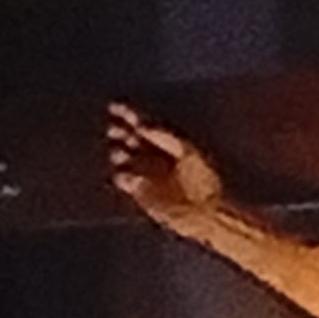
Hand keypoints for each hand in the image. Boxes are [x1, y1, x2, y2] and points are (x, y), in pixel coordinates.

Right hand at [104, 103, 222, 217]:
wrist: (205, 210)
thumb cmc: (202, 180)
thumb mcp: (187, 151)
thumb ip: (164, 136)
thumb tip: (142, 125)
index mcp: (165, 141)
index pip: (142, 124)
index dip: (127, 114)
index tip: (114, 107)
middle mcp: (153, 155)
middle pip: (129, 138)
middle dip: (119, 132)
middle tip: (113, 131)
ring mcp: (145, 173)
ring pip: (122, 157)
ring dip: (118, 153)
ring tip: (119, 154)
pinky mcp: (140, 192)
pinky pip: (123, 179)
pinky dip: (121, 176)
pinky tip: (126, 175)